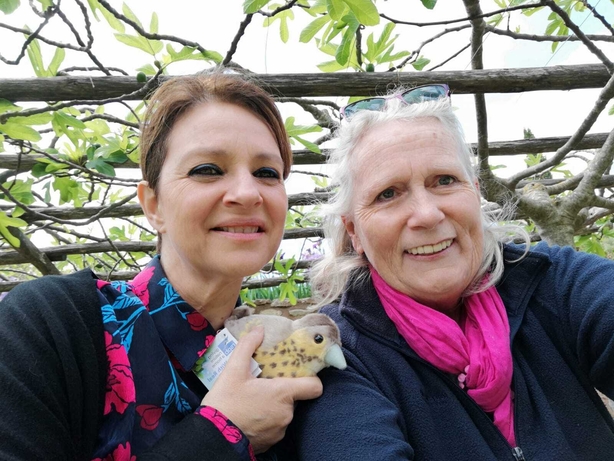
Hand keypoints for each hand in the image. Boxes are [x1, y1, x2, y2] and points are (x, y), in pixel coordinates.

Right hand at [201, 325, 322, 452]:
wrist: (212, 438)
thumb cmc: (225, 403)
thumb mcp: (233, 370)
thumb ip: (247, 346)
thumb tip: (259, 330)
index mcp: (282, 393)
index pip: (314, 387)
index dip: (310, 379)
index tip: (297, 373)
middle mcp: (286, 413)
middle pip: (294, 397)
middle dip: (281, 390)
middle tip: (262, 383)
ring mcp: (280, 430)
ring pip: (283, 412)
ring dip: (272, 406)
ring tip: (252, 400)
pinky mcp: (271, 443)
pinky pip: (274, 427)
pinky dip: (265, 420)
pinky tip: (249, 415)